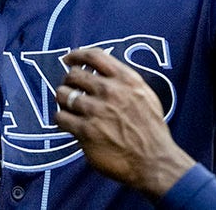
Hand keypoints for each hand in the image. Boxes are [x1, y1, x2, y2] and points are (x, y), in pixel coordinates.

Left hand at [54, 47, 196, 200]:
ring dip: (63, 100)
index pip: (94, 56)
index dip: (76, 55)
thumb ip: (124, 81)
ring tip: (70, 108)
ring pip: (63, 94)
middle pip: (74, 75)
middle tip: (71, 89)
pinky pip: (60, 117)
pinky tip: (69, 123)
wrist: (154, 160)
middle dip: (69, 81)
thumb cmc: (151, 129)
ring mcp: (96, 111)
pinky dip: (61, 119)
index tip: (68, 59)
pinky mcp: (86, 131)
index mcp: (126, 79)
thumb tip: (102, 72)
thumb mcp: (145, 95)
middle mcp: (110, 91)